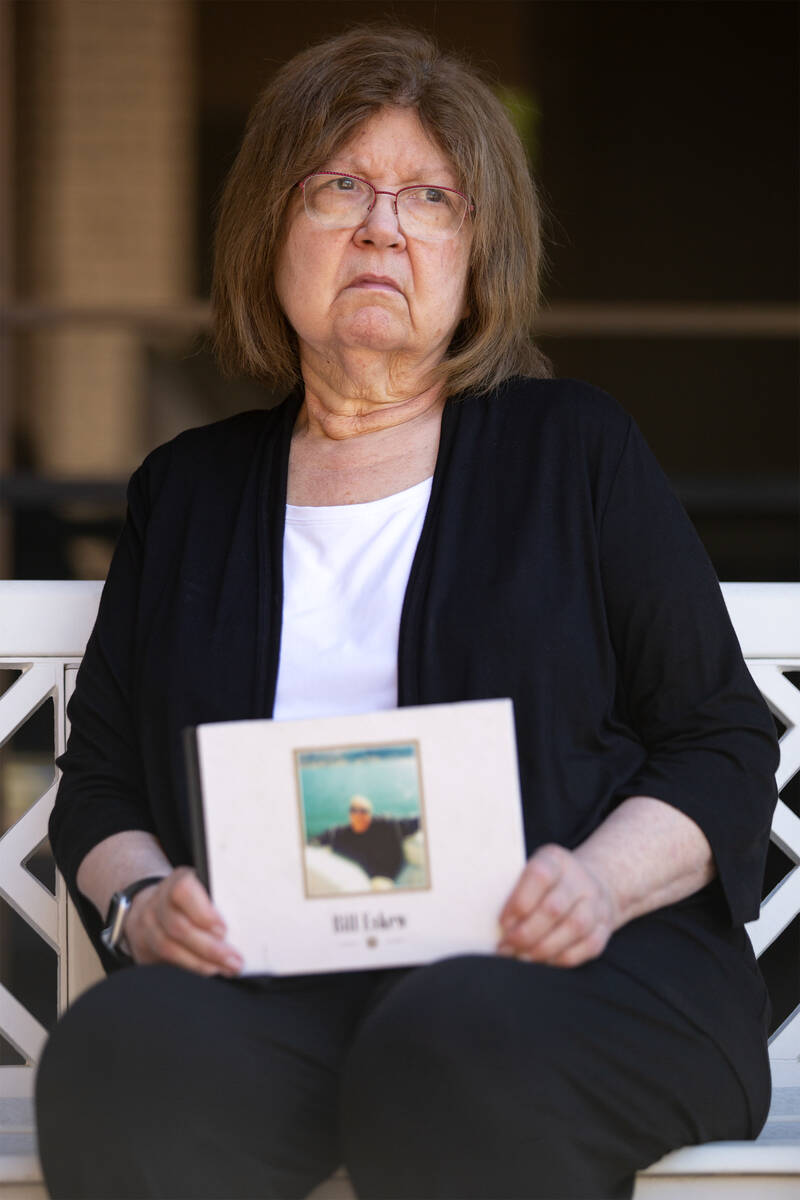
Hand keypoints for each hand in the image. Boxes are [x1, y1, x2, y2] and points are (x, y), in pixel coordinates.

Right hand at [124, 867, 243, 976]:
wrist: (150, 908)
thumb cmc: (190, 899)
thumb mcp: (203, 888)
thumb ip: (219, 898)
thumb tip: (250, 919)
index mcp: (177, 881)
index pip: (183, 891)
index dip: (203, 913)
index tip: (224, 929)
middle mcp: (158, 902)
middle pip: (179, 927)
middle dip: (210, 948)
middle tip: (234, 960)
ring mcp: (147, 926)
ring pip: (169, 948)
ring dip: (201, 963)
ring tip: (226, 969)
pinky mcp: (144, 948)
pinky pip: (165, 962)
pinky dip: (190, 969)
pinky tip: (209, 971)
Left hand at [497, 843, 619, 967]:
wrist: (589, 883)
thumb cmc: (547, 884)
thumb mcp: (530, 873)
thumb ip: (514, 891)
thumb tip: (491, 924)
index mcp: (556, 860)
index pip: (539, 876)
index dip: (519, 902)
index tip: (502, 923)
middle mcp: (580, 879)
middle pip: (554, 908)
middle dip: (526, 933)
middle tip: (506, 947)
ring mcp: (596, 903)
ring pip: (574, 928)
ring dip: (543, 948)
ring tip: (521, 957)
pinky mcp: (604, 927)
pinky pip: (587, 947)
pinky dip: (562, 958)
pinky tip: (543, 961)